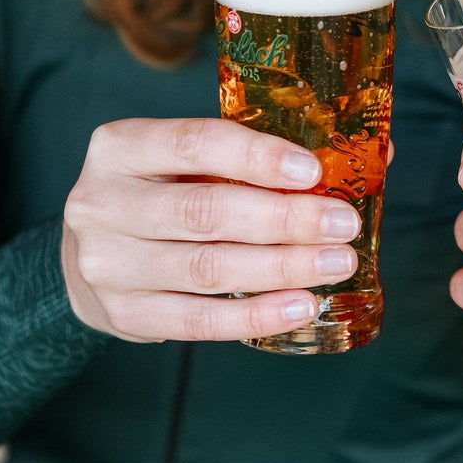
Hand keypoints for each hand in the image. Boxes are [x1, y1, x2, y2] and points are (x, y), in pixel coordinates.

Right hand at [62, 117, 367, 342]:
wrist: (89, 258)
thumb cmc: (161, 197)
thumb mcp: (187, 162)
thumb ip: (261, 155)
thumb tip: (373, 155)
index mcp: (119, 147)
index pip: (192, 142)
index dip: (256, 156)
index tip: (313, 171)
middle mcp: (101, 202)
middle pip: (205, 211)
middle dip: (284, 219)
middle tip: (342, 225)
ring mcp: (108, 264)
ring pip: (207, 268)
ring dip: (281, 267)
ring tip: (337, 263)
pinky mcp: (124, 315)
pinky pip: (199, 319)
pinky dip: (256, 315)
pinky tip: (300, 305)